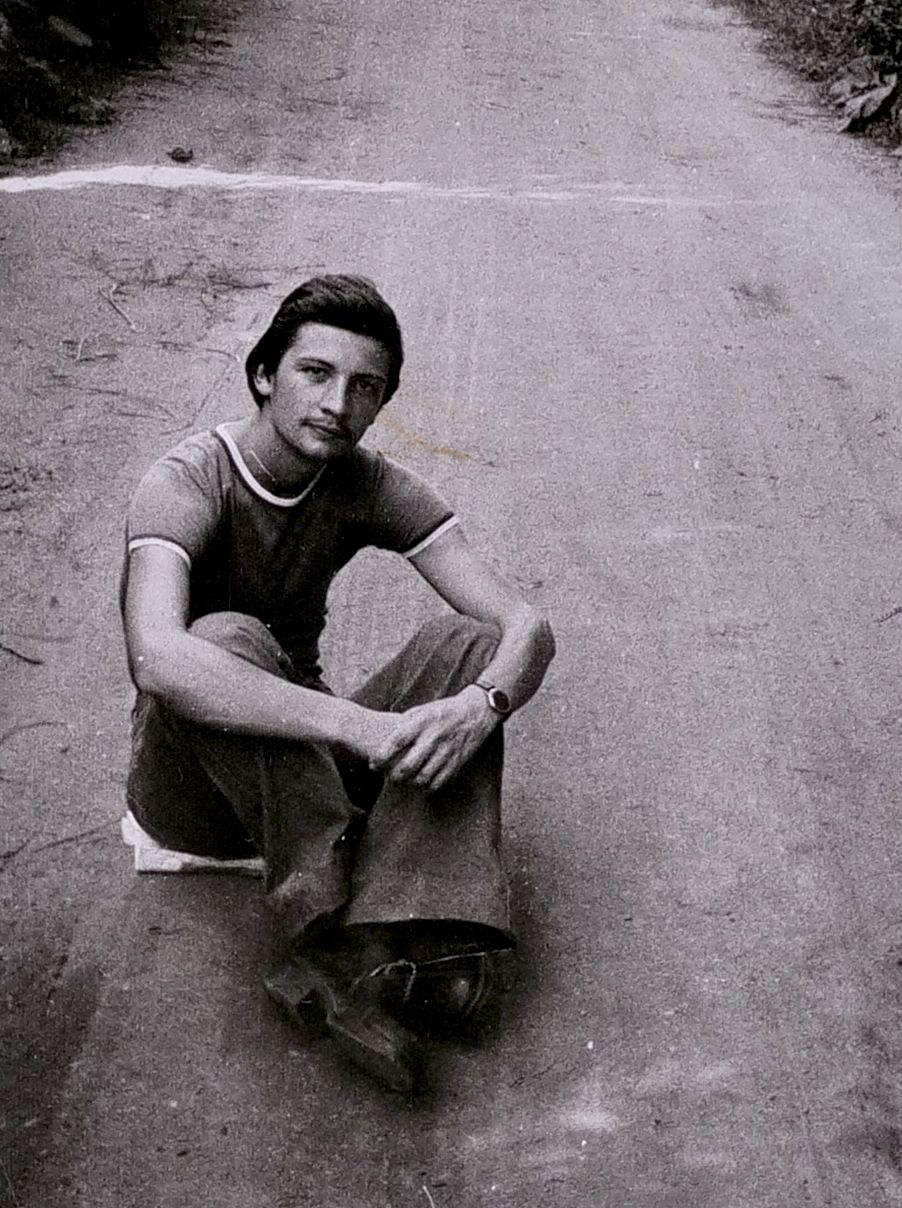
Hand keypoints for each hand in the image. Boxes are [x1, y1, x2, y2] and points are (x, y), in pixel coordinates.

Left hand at [362, 686, 497, 792]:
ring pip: (422, 778)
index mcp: (422, 722)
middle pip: (407, 766)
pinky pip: (438, 782)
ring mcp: (446, 752)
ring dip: (409, 783)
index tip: (373, 764)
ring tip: (404, 780)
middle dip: (393, 776)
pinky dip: (427, 786)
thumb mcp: (421, 710)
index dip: (381, 756)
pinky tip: (421, 782)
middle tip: (387, 776)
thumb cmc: (442, 711)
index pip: (396, 742)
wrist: (476, 712)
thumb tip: (383, 743)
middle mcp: (433, 738)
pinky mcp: (457, 762)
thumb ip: (404, 725)